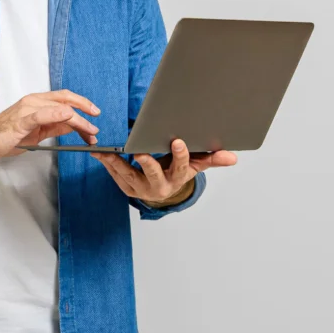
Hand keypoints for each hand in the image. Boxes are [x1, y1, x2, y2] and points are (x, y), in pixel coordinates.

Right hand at [0, 90, 101, 161]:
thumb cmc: (7, 136)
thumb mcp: (37, 132)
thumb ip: (54, 126)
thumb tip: (73, 125)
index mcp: (37, 102)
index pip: (65, 99)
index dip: (82, 105)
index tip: (94, 116)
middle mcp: (33, 101)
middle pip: (66, 101)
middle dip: (85, 110)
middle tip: (97, 123)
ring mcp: (27, 109)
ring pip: (58, 108)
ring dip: (78, 119)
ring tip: (89, 130)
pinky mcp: (20, 121)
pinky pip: (41, 115)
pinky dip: (56, 114)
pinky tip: (69, 116)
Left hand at [89, 138, 236, 203]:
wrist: (163, 191)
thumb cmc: (178, 172)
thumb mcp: (196, 166)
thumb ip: (212, 159)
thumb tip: (233, 157)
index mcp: (178, 178)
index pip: (182, 167)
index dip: (181, 155)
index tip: (177, 141)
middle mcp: (160, 186)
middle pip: (154, 174)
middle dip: (147, 163)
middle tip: (140, 152)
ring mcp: (142, 189)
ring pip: (129, 175)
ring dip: (117, 162)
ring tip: (107, 151)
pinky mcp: (127, 188)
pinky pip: (116, 176)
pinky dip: (108, 164)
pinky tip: (100, 153)